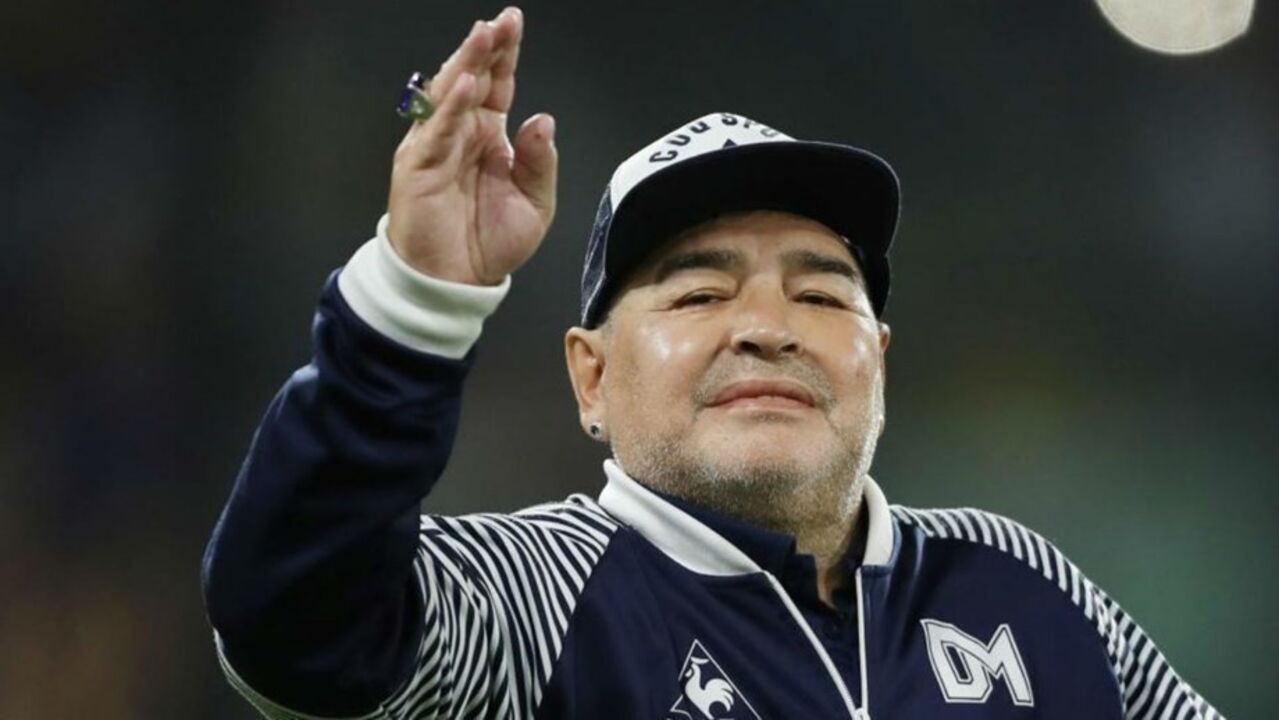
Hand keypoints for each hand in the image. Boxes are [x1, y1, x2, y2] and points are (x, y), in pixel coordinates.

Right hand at [386, 6, 556, 285]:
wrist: (458, 283)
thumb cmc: (490, 244)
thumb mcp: (535, 205)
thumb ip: (541, 163)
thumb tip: (543, 119)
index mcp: (489, 136)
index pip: (498, 85)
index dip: (505, 55)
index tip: (513, 23)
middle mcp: (461, 134)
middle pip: (472, 79)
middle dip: (485, 48)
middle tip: (501, 21)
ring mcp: (436, 147)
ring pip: (450, 96)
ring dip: (466, 64)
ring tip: (483, 37)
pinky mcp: (418, 167)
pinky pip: (435, 131)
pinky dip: (450, 108)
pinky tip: (466, 85)